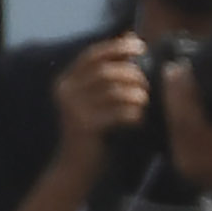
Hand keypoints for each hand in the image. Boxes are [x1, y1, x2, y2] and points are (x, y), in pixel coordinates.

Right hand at [51, 34, 147, 159]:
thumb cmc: (93, 134)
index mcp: (66, 81)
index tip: (140, 46)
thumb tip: (128, 42)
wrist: (76, 168)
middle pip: (104, 71)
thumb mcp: (94, 101)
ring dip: (135, 93)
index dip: (117, 47)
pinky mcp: (85, 126)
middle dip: (131, 73)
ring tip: (145, 100)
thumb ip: (106, 77)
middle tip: (145, 84)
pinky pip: (117, 113)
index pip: (92, 55)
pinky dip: (133, 113)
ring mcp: (74, 109)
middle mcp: (66, 91)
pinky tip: (139, 118)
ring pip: (112, 91)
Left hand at [161, 59, 211, 206]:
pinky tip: (173, 99)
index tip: (184, 69)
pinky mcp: (180, 163)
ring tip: (171, 78)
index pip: (192, 118)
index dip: (185, 92)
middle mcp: (197, 160)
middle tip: (173, 68)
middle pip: (177, 119)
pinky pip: (172, 133)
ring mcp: (186, 164)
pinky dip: (172, 114)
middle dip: (174, 92)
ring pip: (172, 125)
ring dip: (170, 100)